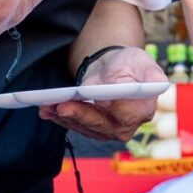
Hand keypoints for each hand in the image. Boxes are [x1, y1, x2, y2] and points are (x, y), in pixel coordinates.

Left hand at [40, 46, 164, 140]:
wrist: (116, 70)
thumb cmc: (130, 64)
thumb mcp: (141, 62)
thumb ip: (145, 75)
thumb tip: (126, 93)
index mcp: (143, 109)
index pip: (125, 113)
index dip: (109, 107)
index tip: (94, 98)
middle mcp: (127, 127)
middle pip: (101, 124)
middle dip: (79, 114)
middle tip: (60, 106)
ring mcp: (109, 131)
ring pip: (85, 126)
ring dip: (65, 117)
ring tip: (47, 106)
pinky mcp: (94, 131)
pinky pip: (76, 126)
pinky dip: (61, 118)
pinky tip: (47, 110)